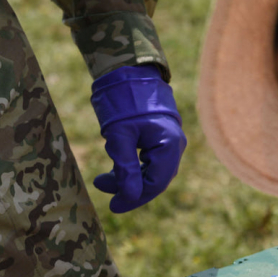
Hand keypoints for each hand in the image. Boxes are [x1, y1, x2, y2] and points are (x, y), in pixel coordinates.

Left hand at [90, 65, 186, 212]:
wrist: (129, 69)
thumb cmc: (123, 100)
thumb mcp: (119, 136)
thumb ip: (125, 168)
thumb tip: (128, 197)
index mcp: (169, 146)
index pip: (155, 183)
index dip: (134, 198)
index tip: (112, 206)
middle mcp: (175, 146)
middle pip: (155, 179)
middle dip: (129, 188)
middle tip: (102, 188)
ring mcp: (170, 142)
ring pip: (151, 171)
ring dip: (128, 177)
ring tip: (102, 178)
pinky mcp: (161, 137)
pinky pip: (149, 160)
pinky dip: (132, 166)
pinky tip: (115, 166)